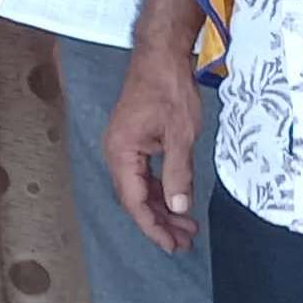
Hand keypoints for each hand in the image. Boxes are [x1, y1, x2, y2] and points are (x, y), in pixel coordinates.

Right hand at [100, 46, 202, 254]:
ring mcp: (123, 147)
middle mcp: (116, 153)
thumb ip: (178, 174)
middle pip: (135, 199)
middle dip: (160, 222)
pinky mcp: (134, 142)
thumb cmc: (169, 90)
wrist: (161, 57)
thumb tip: (179, 208)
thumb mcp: (180, 135)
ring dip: (162, 208)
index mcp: (121, 153)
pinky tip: (177, 200)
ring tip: (186, 226)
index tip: (172, 244)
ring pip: (140, 188)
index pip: (134, 201)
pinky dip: (161, 190)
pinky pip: (144, 175)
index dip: (153, 226)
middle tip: (185, 241)